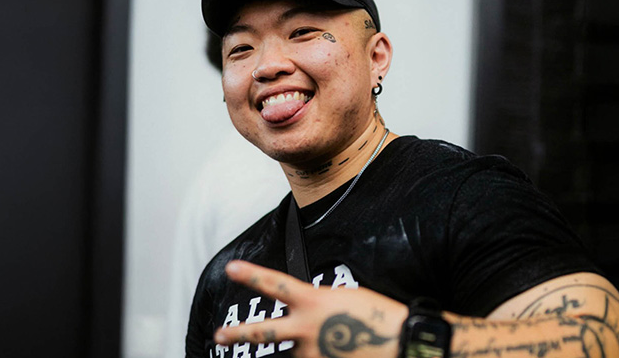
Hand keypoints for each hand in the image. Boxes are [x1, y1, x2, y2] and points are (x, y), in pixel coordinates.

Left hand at [215, 260, 407, 357]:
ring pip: (296, 351)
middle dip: (238, 333)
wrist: (400, 342)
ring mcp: (310, 352)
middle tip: (218, 335)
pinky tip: (340, 353)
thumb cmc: (377, 315)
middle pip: (263, 331)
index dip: (251, 275)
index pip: (275, 285)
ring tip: (333, 345)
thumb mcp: (343, 298)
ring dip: (308, 349)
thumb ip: (317, 304)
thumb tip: (305, 315)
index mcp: (313, 301)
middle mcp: (305, 328)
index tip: (231, 268)